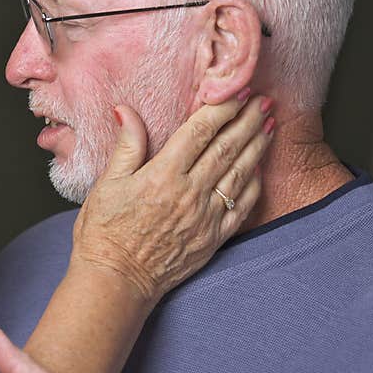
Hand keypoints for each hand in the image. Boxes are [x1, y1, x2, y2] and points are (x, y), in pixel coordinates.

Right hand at [72, 92, 272, 301]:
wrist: (116, 280)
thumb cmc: (104, 233)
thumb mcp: (107, 184)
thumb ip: (126, 146)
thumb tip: (126, 111)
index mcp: (162, 175)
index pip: (199, 132)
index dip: (221, 109)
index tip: (236, 92)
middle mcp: (189, 193)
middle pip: (226, 148)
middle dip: (248, 120)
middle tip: (264, 100)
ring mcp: (205, 217)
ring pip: (240, 173)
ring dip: (257, 147)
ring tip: (269, 125)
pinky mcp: (213, 238)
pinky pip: (242, 207)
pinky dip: (254, 185)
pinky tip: (259, 169)